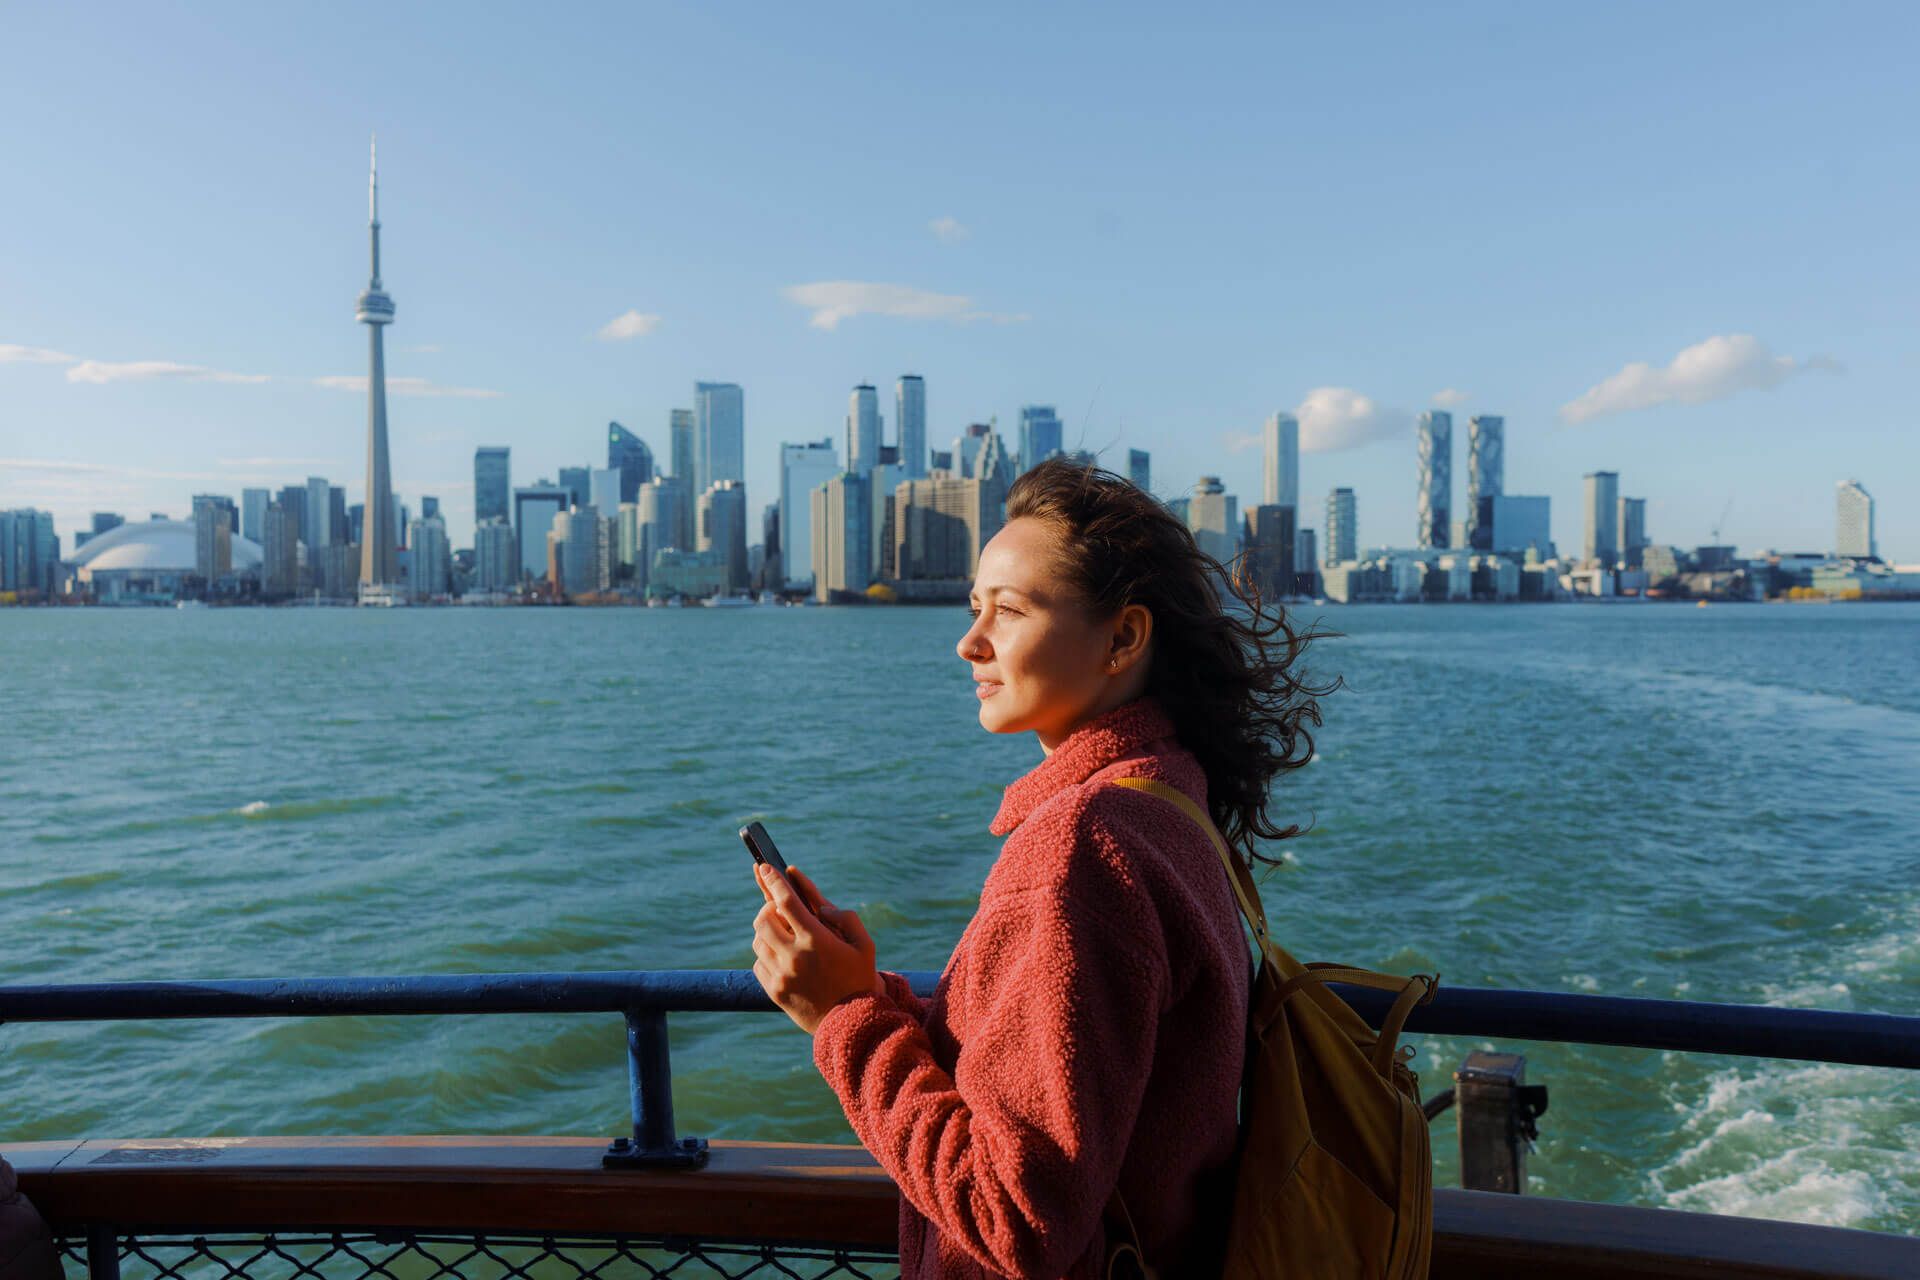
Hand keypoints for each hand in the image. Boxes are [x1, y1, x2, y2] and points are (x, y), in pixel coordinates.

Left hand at [751, 863, 883, 1034]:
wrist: (851, 1025)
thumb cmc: (859, 978)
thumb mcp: (864, 944)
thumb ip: (845, 918)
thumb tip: (820, 907)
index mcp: (817, 941)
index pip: (786, 902)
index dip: (773, 881)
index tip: (764, 866)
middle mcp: (794, 957)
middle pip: (763, 918)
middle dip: (768, 907)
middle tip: (779, 908)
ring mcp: (781, 975)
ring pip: (758, 940)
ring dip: (768, 931)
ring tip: (785, 935)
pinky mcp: (773, 991)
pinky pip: (758, 962)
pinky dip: (767, 954)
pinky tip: (784, 957)